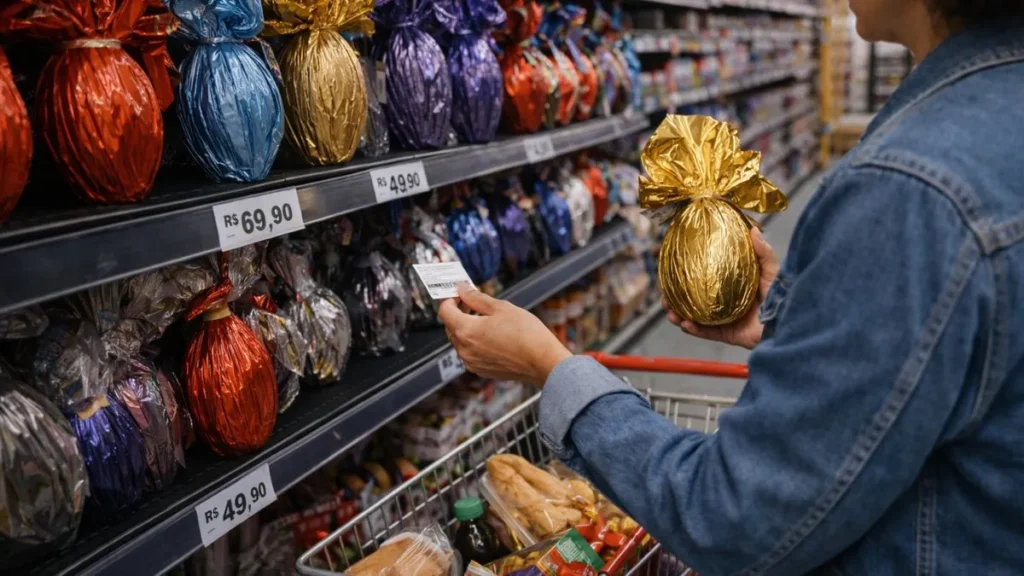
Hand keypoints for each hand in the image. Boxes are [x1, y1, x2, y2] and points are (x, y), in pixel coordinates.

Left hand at [438, 284, 571, 385]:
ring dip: (467, 328)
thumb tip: (462, 289)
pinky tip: (491, 336)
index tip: (460, 294)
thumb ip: (476, 298)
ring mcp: (472, 362)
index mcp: (466, 331)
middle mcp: (464, 349)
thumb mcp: (501, 307)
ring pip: (460, 341)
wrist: (543, 362)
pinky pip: (470, 353)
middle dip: (458, 313)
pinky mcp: (481, 371)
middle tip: (473, 303)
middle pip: (450, 327)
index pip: (444, 311)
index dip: (451, 299)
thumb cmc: (526, 334)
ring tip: (486, 319)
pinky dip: (474, 343)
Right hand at [666, 227, 778, 349]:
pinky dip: (693, 329)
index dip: (686, 271)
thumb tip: (754, 229)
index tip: (672, 265)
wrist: (788, 321)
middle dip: (675, 295)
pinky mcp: (727, 334)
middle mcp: (724, 301)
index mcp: (731, 285)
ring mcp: (724, 319)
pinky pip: (705, 332)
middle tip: (663, 290)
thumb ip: (763, 252)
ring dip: (678, 313)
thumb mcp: (773, 270)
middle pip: (693, 297)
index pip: (704, 276)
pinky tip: (684, 323)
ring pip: (693, 316)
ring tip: (669, 310)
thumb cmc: (784, 296)